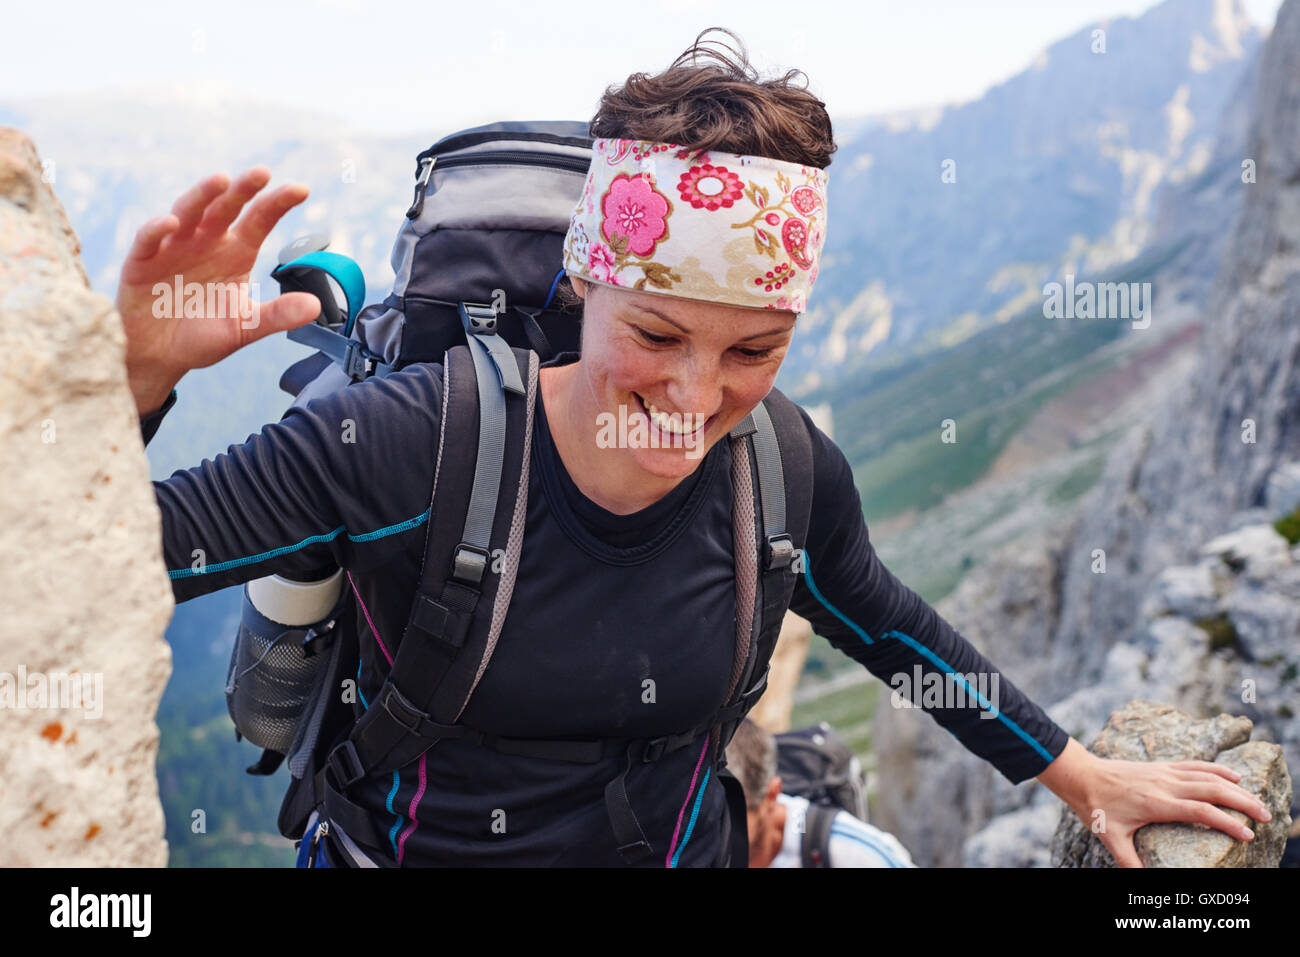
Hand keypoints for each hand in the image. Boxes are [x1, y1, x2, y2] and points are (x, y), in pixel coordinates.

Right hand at [116, 167, 322, 414]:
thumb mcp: (244, 327)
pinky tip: (172, 223)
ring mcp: (173, 247)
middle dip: (243, 189)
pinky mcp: (141, 261)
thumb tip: (316, 307)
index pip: (260, 220)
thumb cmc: (203, 336)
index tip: (301, 190)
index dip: (278, 203)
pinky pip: (149, 239)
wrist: (159, 357)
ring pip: (188, 212)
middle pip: (226, 207)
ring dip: (203, 195)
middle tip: (262, 172)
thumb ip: (277, 315)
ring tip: (221, 181)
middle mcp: (206, 241)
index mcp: (236, 252)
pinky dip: (158, 229)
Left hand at [1038, 738, 1272, 866]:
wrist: (1081, 775)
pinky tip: (1234, 775)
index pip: (1201, 811)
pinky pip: (1195, 765)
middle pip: (1213, 790)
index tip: (1247, 835)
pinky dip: (1217, 769)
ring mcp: (1164, 773)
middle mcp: (1165, 785)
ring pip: (1208, 775)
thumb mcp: (1110, 838)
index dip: (1226, 822)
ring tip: (1257, 800)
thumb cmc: (1095, 808)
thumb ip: (1128, 862)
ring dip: (1236, 786)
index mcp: (1157, 803)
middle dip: (1243, 802)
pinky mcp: (1161, 766)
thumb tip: (1141, 883)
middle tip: (1266, 816)